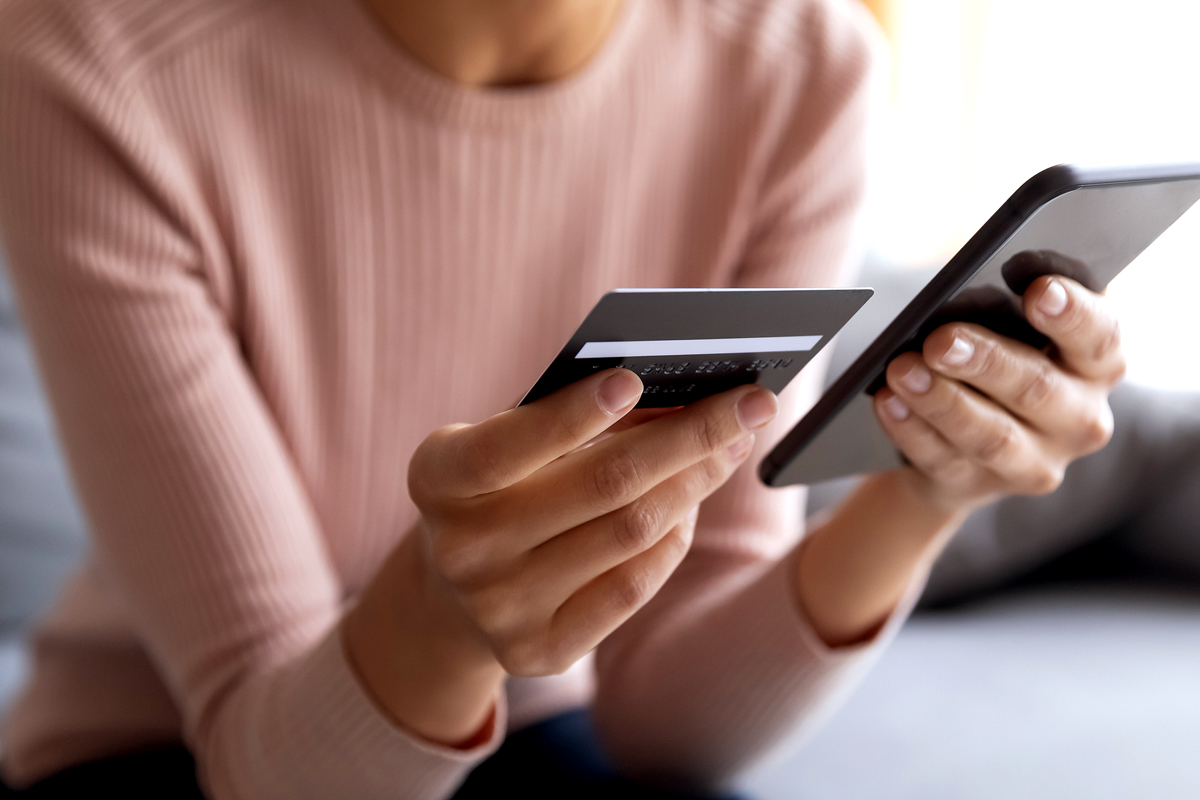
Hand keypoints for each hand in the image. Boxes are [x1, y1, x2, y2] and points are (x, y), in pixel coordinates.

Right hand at [408, 369, 775, 674]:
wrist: (454, 592)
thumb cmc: (499, 485)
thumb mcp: (507, 441)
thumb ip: (569, 417)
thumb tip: (678, 392)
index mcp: (438, 479)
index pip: (505, 446)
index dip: (570, 415)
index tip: (633, 379)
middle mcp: (461, 550)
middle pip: (601, 486)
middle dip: (690, 436)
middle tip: (753, 402)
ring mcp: (500, 608)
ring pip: (631, 533)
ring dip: (696, 481)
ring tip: (731, 445)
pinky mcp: (539, 651)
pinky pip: (634, 586)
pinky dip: (674, 537)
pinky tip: (692, 502)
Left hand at [873, 275, 1124, 512]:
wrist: (965, 436)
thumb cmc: (996, 355)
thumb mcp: (1014, 328)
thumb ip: (1008, 305)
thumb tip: (968, 284)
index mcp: (1097, 365)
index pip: (1100, 337)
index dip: (1073, 314)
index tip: (1038, 291)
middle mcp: (1080, 419)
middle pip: (1037, 388)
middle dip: (986, 361)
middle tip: (940, 340)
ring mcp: (1034, 461)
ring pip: (990, 435)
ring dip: (942, 401)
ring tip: (902, 370)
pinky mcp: (982, 486)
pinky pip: (943, 459)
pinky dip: (911, 429)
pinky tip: (887, 401)